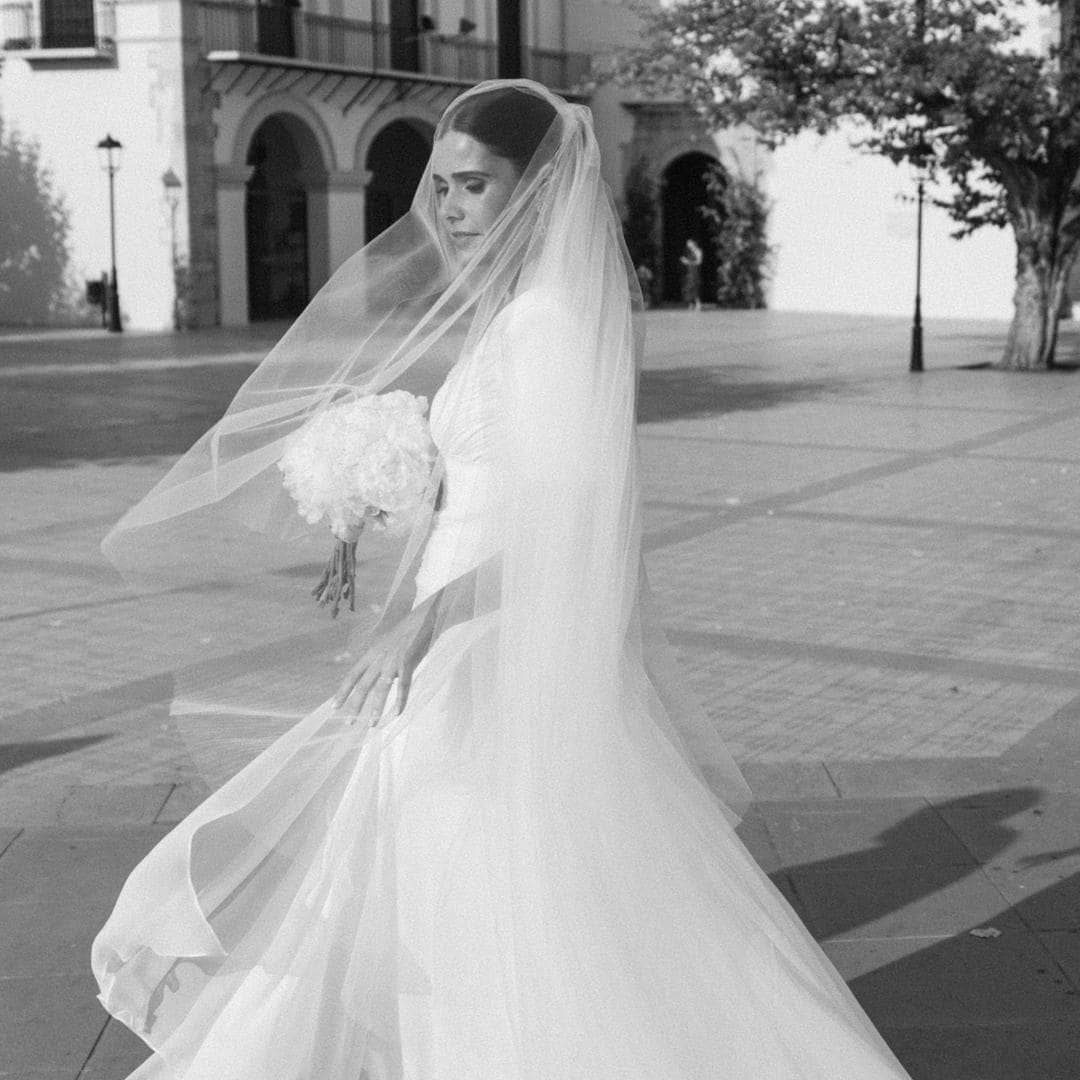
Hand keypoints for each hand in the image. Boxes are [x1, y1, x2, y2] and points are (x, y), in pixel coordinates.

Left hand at [333, 598, 436, 725]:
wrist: (425, 618)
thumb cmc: (408, 632)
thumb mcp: (387, 644)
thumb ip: (379, 659)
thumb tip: (375, 674)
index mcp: (371, 653)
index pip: (352, 675)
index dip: (343, 692)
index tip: (334, 707)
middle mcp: (378, 657)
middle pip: (363, 685)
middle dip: (355, 706)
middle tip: (348, 724)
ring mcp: (392, 660)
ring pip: (380, 689)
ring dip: (376, 708)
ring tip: (372, 724)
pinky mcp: (407, 662)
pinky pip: (403, 685)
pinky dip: (401, 700)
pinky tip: (397, 713)